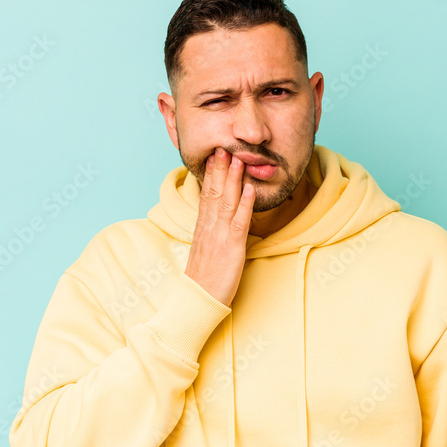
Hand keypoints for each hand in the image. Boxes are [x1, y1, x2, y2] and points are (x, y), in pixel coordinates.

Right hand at [183, 147, 254, 306]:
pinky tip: (249, 189)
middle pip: (214, 193)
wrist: (197, 300)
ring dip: (233, 180)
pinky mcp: (231, 248)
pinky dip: (244, 204)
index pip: (207, 195)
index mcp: (203, 228)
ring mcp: (219, 237)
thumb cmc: (203, 279)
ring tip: (238, 159)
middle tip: (225, 147)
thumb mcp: (205, 251)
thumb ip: (210, 233)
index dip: (212, 174)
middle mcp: (209, 228)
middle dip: (220, 169)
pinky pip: (238, 223)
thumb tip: (217, 219)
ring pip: (226, 202)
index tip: (216, 156)